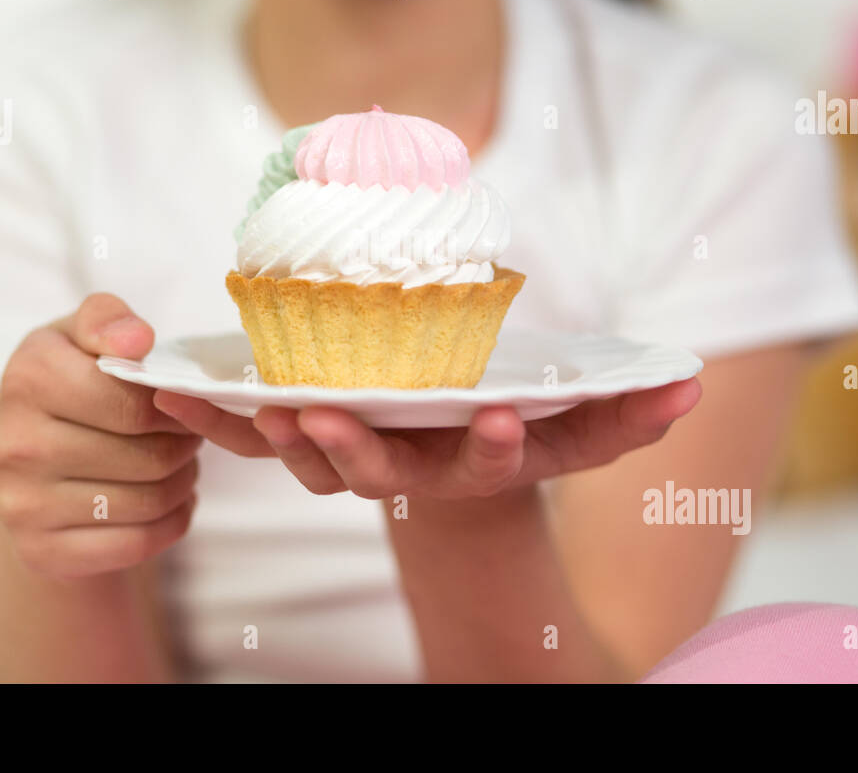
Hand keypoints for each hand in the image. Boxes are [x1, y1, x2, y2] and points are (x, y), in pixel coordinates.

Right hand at [0, 294, 200, 576]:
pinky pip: (136, 543)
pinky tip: (171, 500)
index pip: (136, 405)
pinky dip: (172, 521)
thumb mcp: (82, 335)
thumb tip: (137, 341)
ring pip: (148, 502)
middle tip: (188, 435)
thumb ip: (109, 320)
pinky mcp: (38, 551)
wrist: (28, 455)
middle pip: (149, 458)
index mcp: (27, 378)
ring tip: (180, 463)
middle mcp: (13, 444)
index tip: (183, 402)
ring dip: (183, 482)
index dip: (177, 407)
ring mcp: (21, 505)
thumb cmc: (70, 380)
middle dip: (185, 446)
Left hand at [152, 380, 700, 499]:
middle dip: (352, 448)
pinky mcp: (311, 440)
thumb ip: (626, 409)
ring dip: (272, 435)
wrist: (453, 454)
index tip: (497, 420)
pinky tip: (166, 387)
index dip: (493, 448)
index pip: (488, 463)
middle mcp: (412, 471)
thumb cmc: (512, 422)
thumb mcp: (571, 417)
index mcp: (474, 462)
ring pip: (309, 461)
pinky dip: (214, 418)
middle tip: (321, 412)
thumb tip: (691, 387)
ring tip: (238, 402)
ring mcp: (356, 460)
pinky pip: (257, 438)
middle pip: (378, 471)